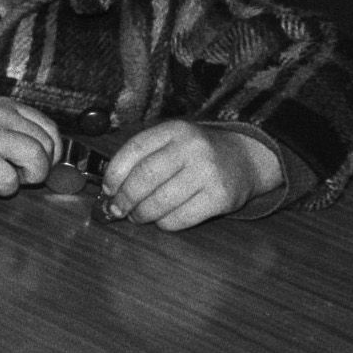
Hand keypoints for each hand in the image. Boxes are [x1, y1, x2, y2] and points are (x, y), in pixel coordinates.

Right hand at [0, 96, 58, 193]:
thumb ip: (10, 127)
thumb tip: (44, 154)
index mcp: (4, 105)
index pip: (49, 128)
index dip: (53, 152)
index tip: (43, 163)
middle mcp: (0, 115)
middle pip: (46, 145)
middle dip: (41, 167)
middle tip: (22, 173)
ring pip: (36, 158)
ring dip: (30, 176)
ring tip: (12, 178)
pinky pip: (9, 178)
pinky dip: (7, 187)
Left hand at [100, 120, 277, 230]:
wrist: (246, 158)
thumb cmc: (198, 153)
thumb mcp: (173, 141)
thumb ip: (144, 157)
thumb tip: (110, 189)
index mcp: (174, 129)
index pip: (134, 149)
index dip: (114, 173)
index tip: (107, 189)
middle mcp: (191, 147)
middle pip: (145, 176)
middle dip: (125, 198)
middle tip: (116, 209)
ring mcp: (208, 172)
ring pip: (161, 200)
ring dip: (142, 214)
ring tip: (136, 216)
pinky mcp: (221, 197)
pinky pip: (181, 217)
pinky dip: (164, 223)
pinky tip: (161, 220)